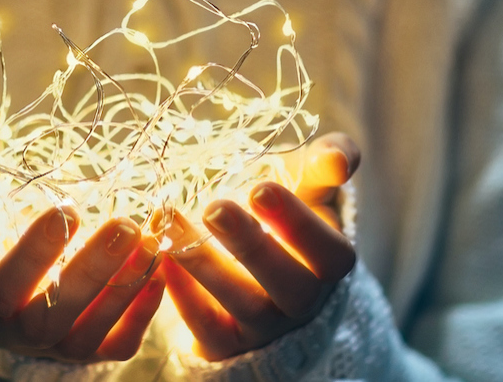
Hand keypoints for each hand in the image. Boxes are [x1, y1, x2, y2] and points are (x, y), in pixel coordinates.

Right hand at [0, 174, 166, 362]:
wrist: (0, 301)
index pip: (5, 286)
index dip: (35, 252)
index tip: (66, 208)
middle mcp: (19, 333)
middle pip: (53, 315)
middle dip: (93, 271)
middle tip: (125, 225)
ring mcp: (57, 346)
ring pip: (90, 332)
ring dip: (124, 289)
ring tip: (150, 243)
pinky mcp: (91, 352)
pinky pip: (119, 344)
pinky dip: (143, 314)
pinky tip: (159, 274)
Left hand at [161, 132, 360, 359]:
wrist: (261, 269)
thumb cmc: (285, 215)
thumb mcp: (310, 187)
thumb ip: (326, 165)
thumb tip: (340, 160)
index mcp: (330, 262)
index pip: (330, 253)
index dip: (299, 225)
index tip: (261, 189)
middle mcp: (303, 300)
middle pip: (288, 283)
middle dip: (250, 245)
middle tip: (215, 208)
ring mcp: (265, 326)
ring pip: (242, 304)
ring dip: (205, 265)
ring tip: (171, 225)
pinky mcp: (226, 341)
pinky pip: (205, 326)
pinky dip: (183, 294)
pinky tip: (162, 257)